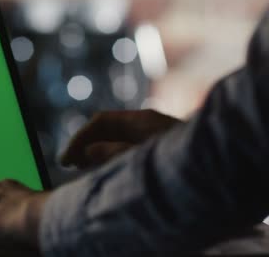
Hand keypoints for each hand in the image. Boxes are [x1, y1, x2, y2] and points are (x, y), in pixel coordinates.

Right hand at [61, 109, 181, 168]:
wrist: (222, 164)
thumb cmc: (181, 161)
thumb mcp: (141, 158)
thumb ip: (112, 153)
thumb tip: (88, 152)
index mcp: (143, 119)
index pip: (101, 121)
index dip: (80, 139)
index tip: (66, 159)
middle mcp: (148, 123)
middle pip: (107, 128)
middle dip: (86, 144)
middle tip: (69, 163)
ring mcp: (155, 133)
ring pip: (116, 138)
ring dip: (97, 152)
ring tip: (82, 168)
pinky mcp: (160, 147)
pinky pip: (127, 147)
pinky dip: (112, 157)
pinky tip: (106, 170)